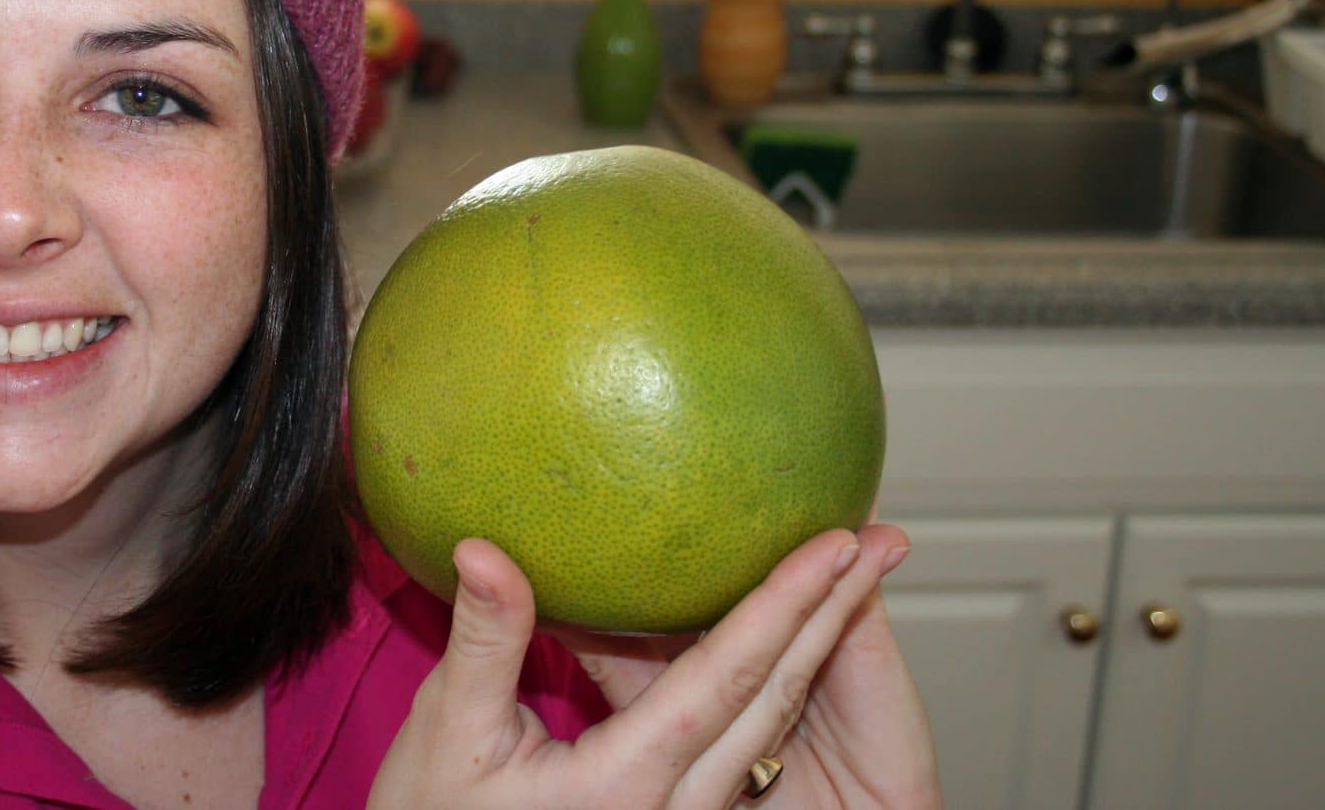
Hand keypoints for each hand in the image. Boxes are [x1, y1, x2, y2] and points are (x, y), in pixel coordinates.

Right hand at [366, 525, 939, 808]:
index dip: (784, 605)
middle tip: (874, 540)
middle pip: (769, 698)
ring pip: (760, 721)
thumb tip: (487, 551)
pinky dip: (766, 679)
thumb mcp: (450, 734)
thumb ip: (484, 641)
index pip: (726, 677)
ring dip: (810, 646)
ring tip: (846, 576)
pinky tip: (776, 635)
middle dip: (828, 614)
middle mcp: (672, 804)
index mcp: (628, 783)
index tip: (835, 544)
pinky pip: (733, 740)